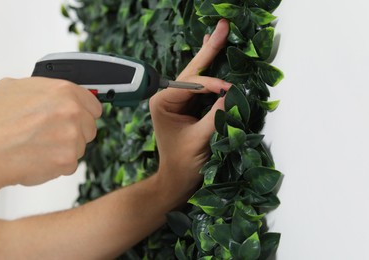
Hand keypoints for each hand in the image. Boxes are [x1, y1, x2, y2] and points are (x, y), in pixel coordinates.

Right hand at [0, 77, 101, 188]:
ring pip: (81, 146)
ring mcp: (72, 136)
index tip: (77, 118)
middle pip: (90, 127)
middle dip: (75, 132)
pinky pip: (71, 164)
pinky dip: (58, 164)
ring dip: (66, 148)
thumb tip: (54, 91)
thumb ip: (42, 87)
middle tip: (52, 134)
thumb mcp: (14, 87)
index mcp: (64, 91)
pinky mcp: (68, 159)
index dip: (84, 113)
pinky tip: (40, 157)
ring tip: (41, 145)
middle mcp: (72, 111)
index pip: (94, 105)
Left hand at [149, 19, 230, 197]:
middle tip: (222, 27)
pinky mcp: (187, 104)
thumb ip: (215, 116)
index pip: (190, 84)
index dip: (212, 83)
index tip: (230, 88)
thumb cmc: (184, 163)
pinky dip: (211, 69)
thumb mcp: (199, 139)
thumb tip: (231, 94)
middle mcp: (167, 96)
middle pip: (192, 70)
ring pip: (197, 74)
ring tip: (220, 34)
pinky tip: (213, 52)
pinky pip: (201, 84)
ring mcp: (177, 99)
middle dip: (209, 50)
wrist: (178, 179)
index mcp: (162, 102)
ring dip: (211, 55)